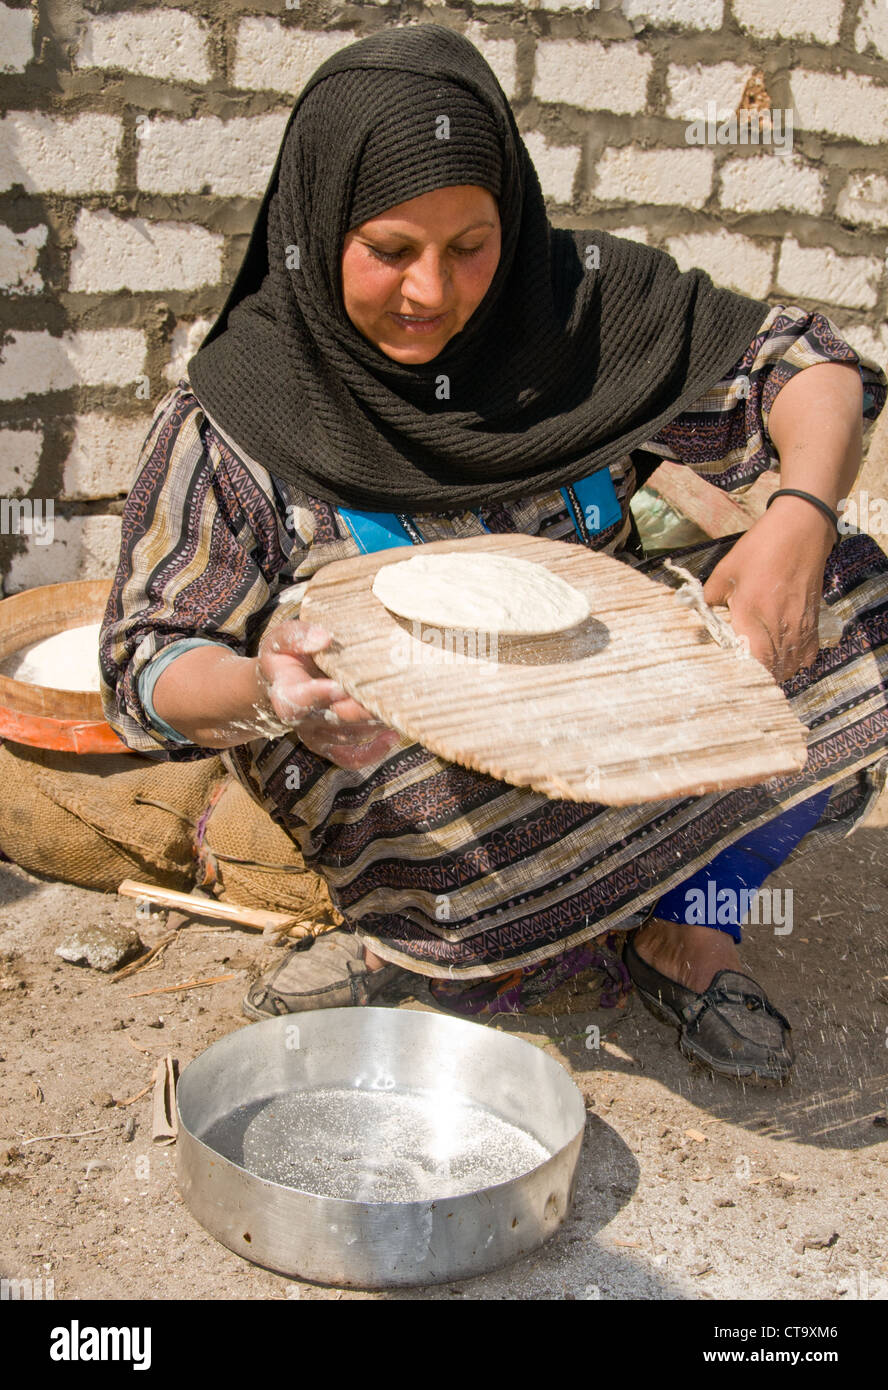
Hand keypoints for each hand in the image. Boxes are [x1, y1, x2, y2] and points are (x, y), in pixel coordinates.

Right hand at [256, 620, 400, 767]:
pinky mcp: (329, 743)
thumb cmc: (285, 656)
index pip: (301, 699)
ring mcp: (317, 734)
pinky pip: (349, 757)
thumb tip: (325, 638)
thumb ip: (296, 636)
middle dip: (360, 711)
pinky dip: (372, 753)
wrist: (279, 682)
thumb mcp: (280, 639)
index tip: (340, 686)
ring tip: (400, 710)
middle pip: (334, 719)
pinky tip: (392, 736)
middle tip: (387, 700)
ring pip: (348, 735)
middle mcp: (302, 719)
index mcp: (286, 693)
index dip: (321, 694)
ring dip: (373, 724)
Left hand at [702, 503, 833, 682]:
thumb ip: (709, 599)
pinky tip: (782, 655)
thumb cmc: (760, 549)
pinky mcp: (813, 621)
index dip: (741, 673)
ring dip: (775, 671)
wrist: (801, 529)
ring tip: (759, 667)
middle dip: (756, 676)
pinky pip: (806, 655)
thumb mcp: (726, 572)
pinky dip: (794, 661)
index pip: (752, 662)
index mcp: (753, 614)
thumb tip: (695, 616)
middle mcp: (779, 625)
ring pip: (789, 666)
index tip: (728, 673)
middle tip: (740, 673)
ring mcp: (799, 626)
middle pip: (771, 669)